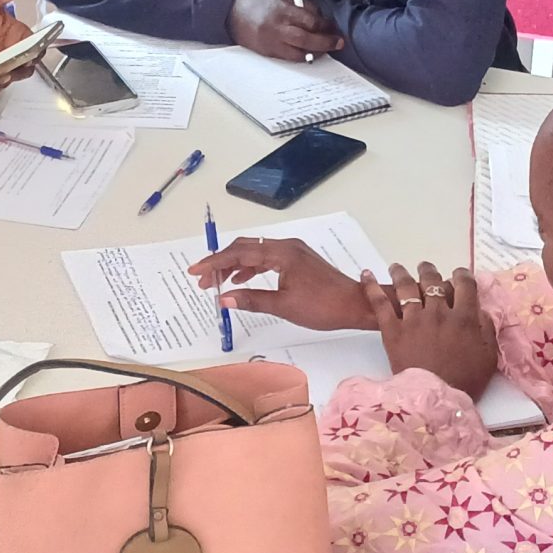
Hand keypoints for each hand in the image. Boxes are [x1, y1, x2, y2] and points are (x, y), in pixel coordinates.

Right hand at [188, 235, 376, 331]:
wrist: (355, 304)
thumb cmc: (324, 306)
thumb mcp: (284, 305)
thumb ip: (252, 299)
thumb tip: (223, 298)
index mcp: (282, 253)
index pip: (240, 252)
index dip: (215, 262)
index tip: (196, 271)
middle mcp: (286, 246)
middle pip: (245, 247)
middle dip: (221, 263)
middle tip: (203, 281)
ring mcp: (293, 252)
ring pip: (255, 252)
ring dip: (234, 265)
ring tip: (218, 283)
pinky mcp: (298, 260)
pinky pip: (266, 258)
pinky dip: (250, 267)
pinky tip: (241, 280)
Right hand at [229, 0, 342, 61]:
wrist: (230, 12)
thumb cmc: (256, 0)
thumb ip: (300, 4)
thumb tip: (318, 16)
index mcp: (282, 11)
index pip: (310, 21)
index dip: (325, 25)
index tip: (333, 26)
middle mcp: (278, 29)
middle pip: (307, 40)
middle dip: (326, 42)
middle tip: (338, 43)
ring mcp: (272, 43)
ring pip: (299, 54)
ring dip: (316, 53)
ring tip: (326, 49)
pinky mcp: (267, 53)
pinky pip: (289, 58)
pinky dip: (302, 57)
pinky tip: (310, 53)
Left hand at [360, 263, 499, 398]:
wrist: (436, 400)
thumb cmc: (466, 381)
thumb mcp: (488, 356)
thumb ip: (486, 329)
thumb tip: (480, 310)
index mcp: (464, 317)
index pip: (464, 285)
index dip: (462, 275)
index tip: (458, 274)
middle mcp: (438, 312)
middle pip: (433, 282)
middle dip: (430, 271)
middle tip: (425, 268)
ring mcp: (413, 319)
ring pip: (406, 286)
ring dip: (401, 273)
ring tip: (397, 267)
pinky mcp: (392, 330)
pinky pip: (379, 303)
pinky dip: (370, 286)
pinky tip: (366, 275)